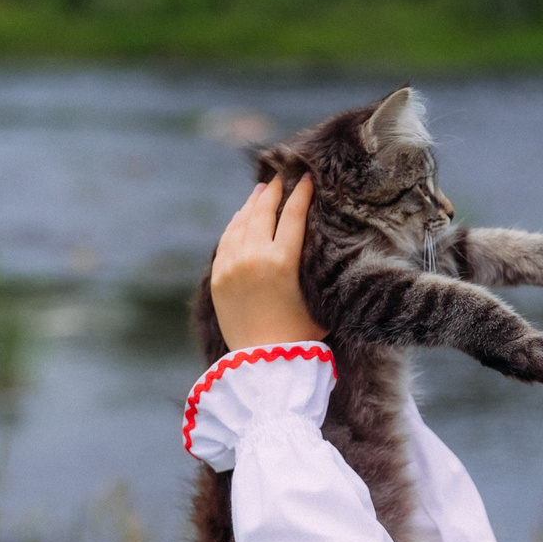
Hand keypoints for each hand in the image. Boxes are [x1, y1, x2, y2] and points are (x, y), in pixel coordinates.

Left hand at [210, 175, 324, 351]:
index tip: (307, 178)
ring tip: (261, 191)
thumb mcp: (318, 298)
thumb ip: (316, 268)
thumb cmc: (300, 335)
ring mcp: (231, 266)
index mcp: (282, 262)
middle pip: (263, 211)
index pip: (292, 214)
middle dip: (274, 191)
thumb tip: (324, 242)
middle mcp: (253, 258)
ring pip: (241, 222)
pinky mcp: (218, 278)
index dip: (301, 193)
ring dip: (252, 204)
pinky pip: (226, 241)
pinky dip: (236, 225)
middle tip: (281, 177)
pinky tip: (242, 217)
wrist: (264, 364)